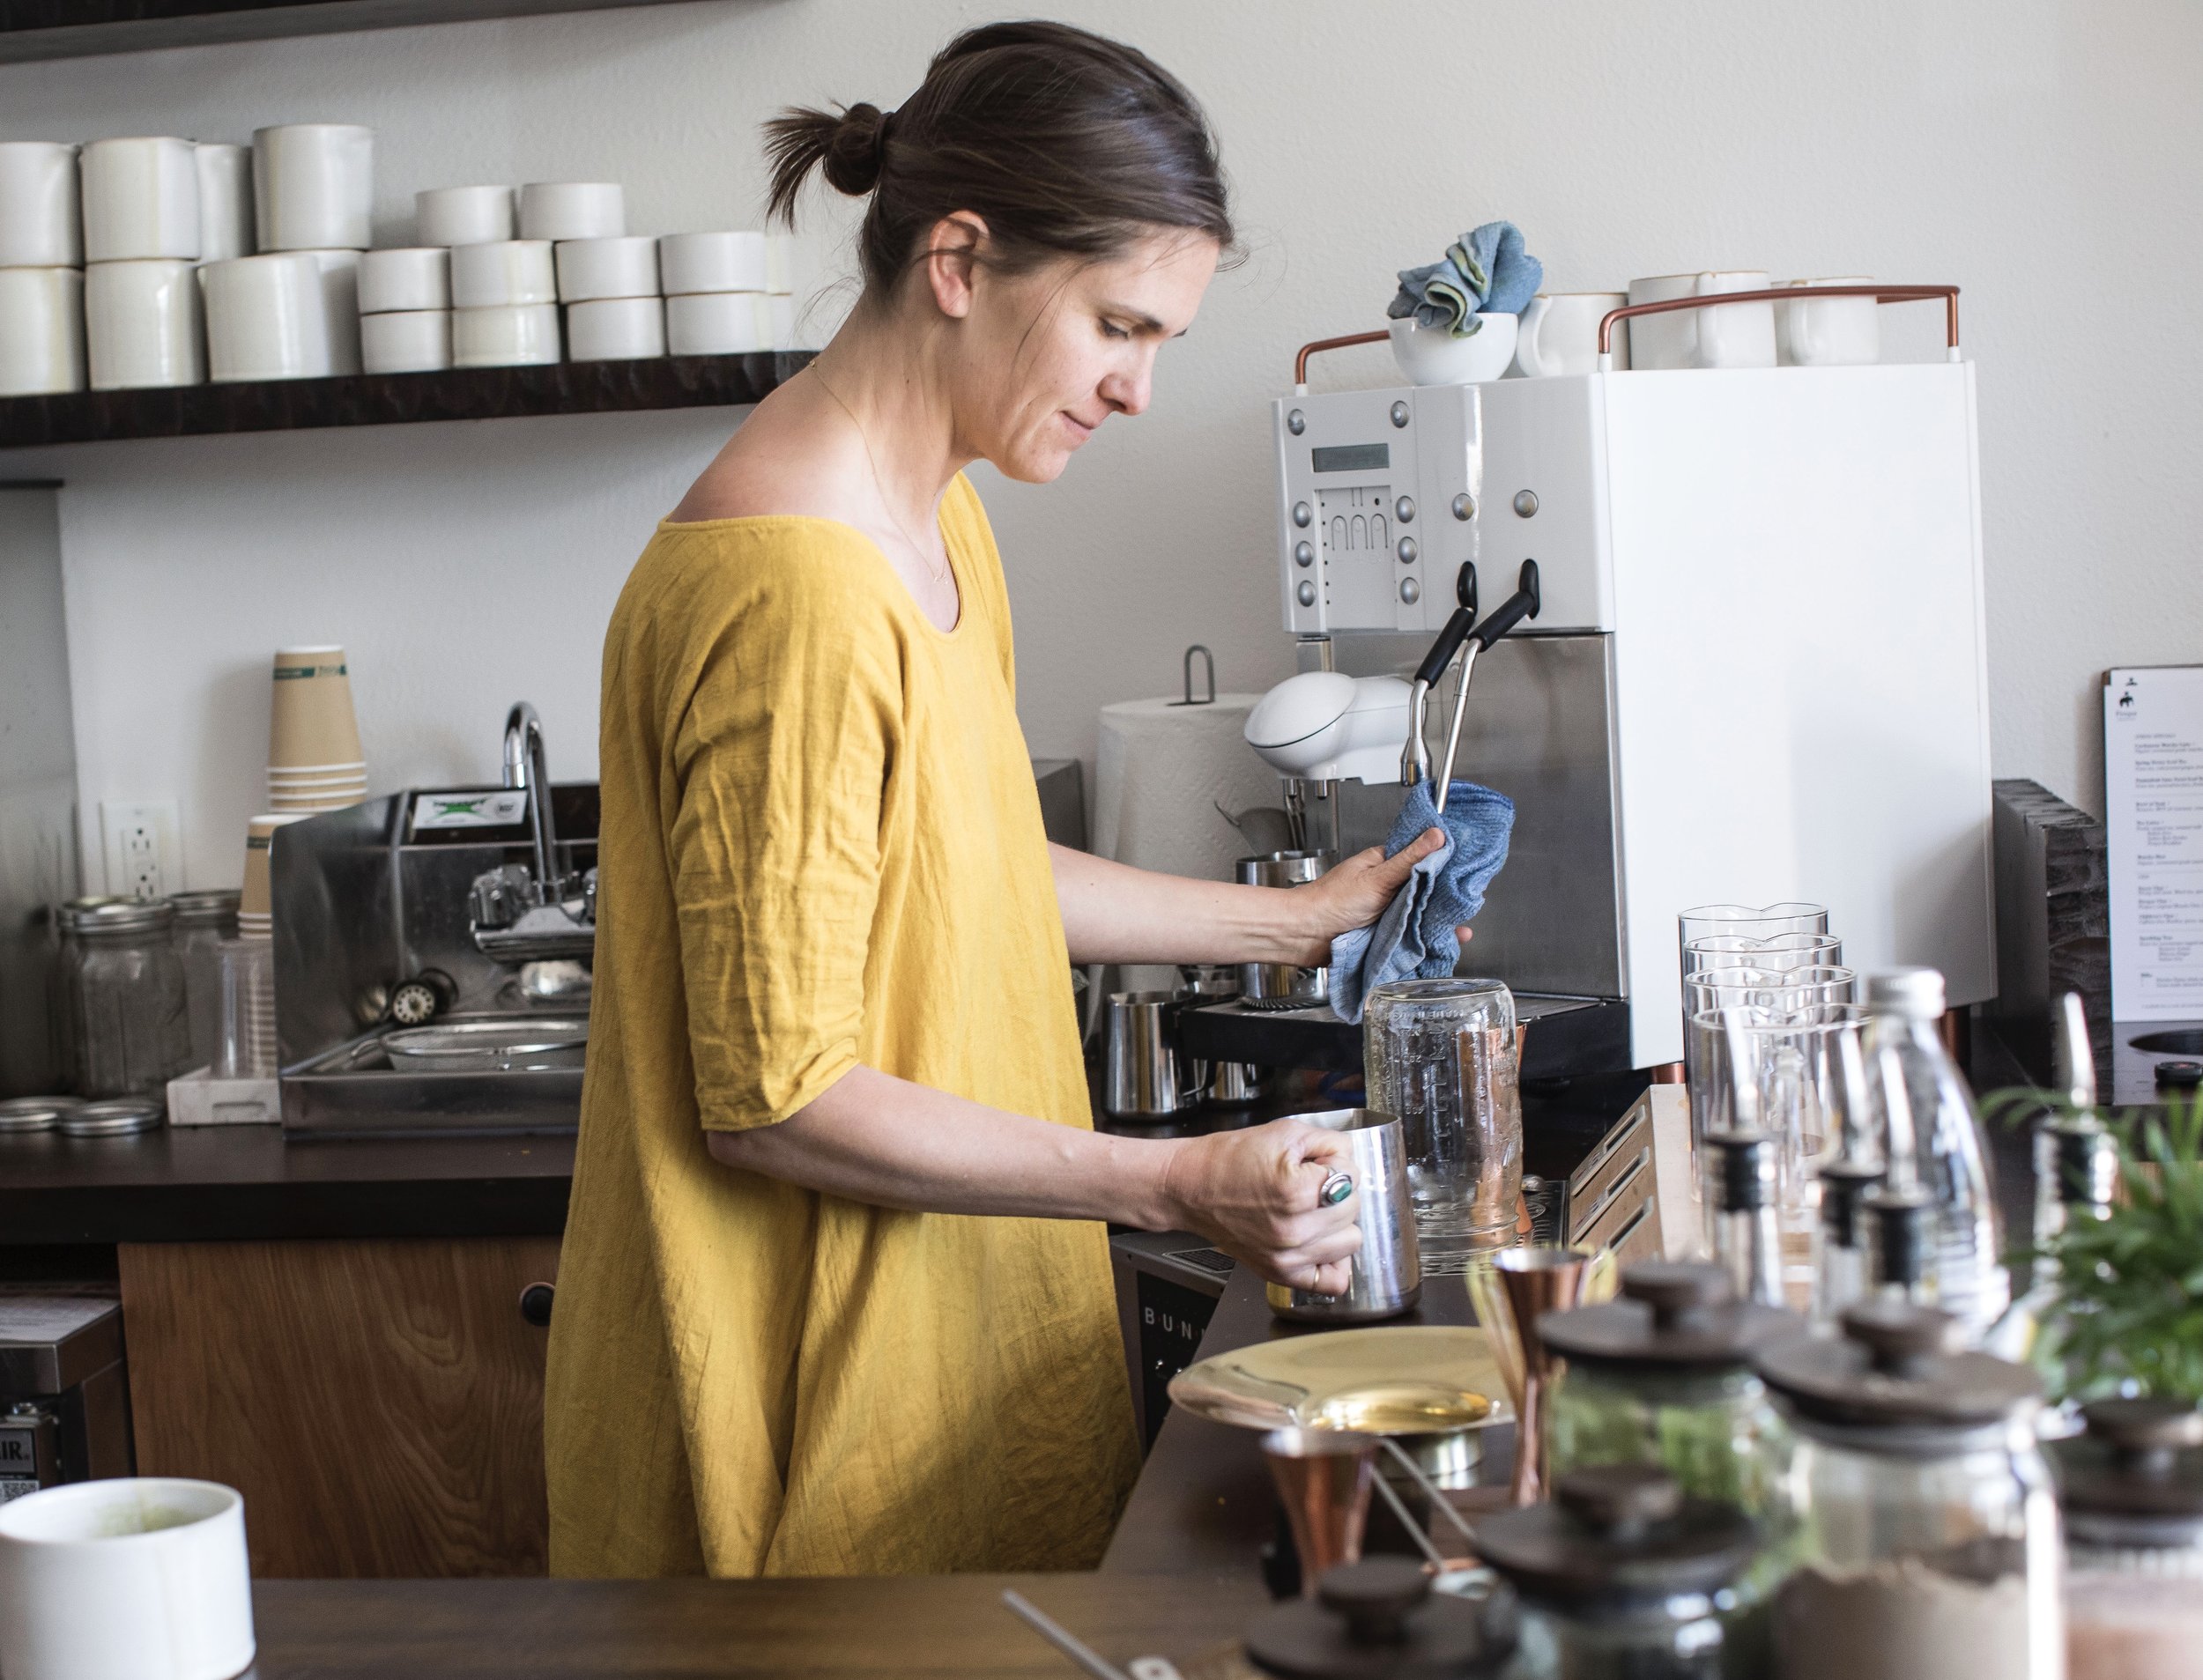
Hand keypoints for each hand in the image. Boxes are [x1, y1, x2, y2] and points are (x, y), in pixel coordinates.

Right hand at [1159, 1119, 1363, 1293]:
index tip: (1315, 1162)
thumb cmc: (1230, 1159)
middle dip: (1338, 1191)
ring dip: (1338, 1224)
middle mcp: (1295, 1230)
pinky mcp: (1281, 1273)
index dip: (1335, 1161)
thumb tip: (1352, 1159)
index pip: (1352, 1175)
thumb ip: (1330, 1141)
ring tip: (1313, 1211)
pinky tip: (1318, 1242)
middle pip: (1354, 1208)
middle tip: (1311, 1184)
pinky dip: (1332, 1262)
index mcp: (1298, 1191)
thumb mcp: (1284, 1132)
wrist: (1191, 1188)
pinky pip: (1333, 1280)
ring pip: (1351, 1242)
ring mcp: (1289, 1257)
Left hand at [1283, 830, 1473, 963]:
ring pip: (1419, 916)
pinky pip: (1409, 937)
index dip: (1444, 868)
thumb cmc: (1332, 902)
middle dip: (1445, 901)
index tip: (1467, 874)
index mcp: (1384, 865)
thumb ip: (1409, 859)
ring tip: (1460, 932)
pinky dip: (1425, 941)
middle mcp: (1387, 888)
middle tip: (1468, 907)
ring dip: (1438, 924)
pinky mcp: (1383, 935)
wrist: (1305, 936)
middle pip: (1424, 892)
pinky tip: (1442, 946)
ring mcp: (1386, 913)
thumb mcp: (1377, 877)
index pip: (1422, 861)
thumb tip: (1437, 835)